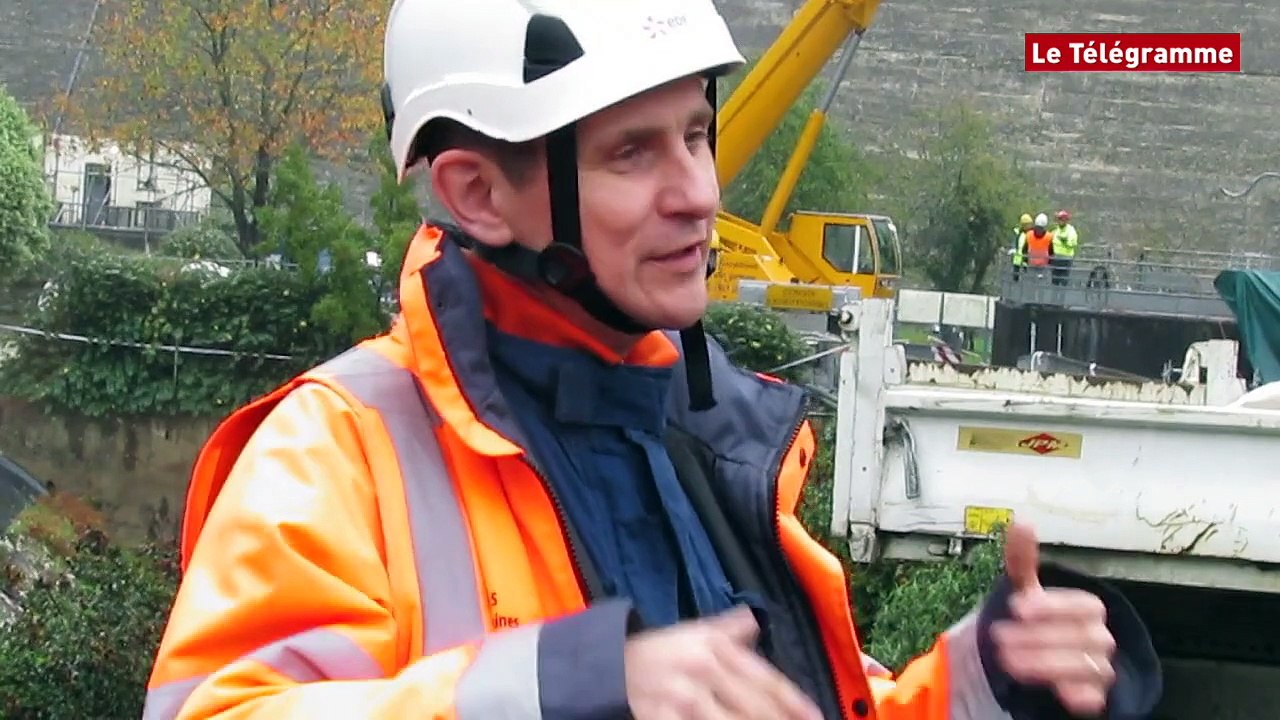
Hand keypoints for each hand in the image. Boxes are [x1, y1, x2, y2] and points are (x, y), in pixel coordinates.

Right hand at [624, 605, 821, 719]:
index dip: (795, 704)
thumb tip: (755, 621)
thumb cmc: (656, 652)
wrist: (605, 666)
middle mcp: (702, 670)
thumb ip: (727, 629)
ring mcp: (682, 698)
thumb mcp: (692, 633)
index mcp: (715, 648)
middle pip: (756, 709)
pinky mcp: (662, 719)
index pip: (766, 680)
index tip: (815, 718)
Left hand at [992, 523, 1117, 715]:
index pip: (1080, 605)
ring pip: (1084, 667)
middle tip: (999, 637)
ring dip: (1045, 663)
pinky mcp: (1094, 696)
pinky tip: (1060, 692)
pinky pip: (1094, 698)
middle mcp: (1100, 637)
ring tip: (1007, 660)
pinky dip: (1079, 695)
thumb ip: (1023, 559)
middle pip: (1081, 637)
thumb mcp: (1027, 590)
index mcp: (1089, 608)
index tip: (1017, 608)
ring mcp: (1100, 668)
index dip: (1051, 606)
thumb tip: (1021, 521)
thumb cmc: (1040, 619)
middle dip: (1038, 637)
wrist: (1051, 660)